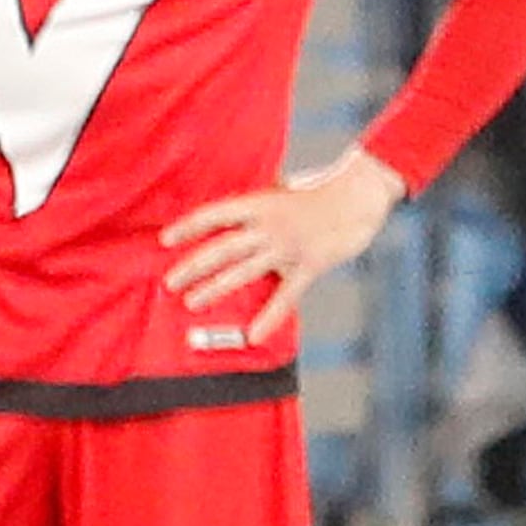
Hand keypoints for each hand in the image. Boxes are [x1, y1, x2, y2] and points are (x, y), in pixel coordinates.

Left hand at [163, 152, 405, 344]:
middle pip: (222, 248)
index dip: (188, 227)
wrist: (360, 194)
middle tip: (169, 282)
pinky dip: (269, 318)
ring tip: (192, 302)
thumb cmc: (320, 189)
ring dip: (215, 288)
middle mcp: (268, 226)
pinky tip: (253, 336)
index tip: (164, 240)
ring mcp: (288, 247)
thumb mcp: (282, 189)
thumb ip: (258, 205)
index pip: (214, 215)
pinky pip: (285, 296)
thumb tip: (234, 215)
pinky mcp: (309, 265)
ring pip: (244, 271)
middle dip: (192, 266)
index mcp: (259, 204)